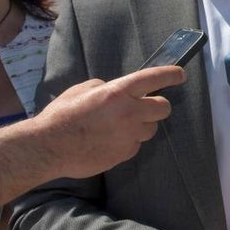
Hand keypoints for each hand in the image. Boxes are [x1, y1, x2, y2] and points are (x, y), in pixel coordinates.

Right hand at [34, 65, 183, 178]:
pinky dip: (128, 141)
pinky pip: (135, 145)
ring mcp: (129, 136)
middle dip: (157, 106)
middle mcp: (129, 113)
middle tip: (146, 106)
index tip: (179, 74)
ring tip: (120, 126)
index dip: (170, 75)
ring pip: (151, 129)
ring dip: (142, 125)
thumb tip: (117, 94)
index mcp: (118, 92)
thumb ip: (106, 88)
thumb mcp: (83, 90)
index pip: (153, 79)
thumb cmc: (62, 115)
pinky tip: (109, 140)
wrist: (50, 147)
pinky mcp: (124, 154)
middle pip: (163, 108)